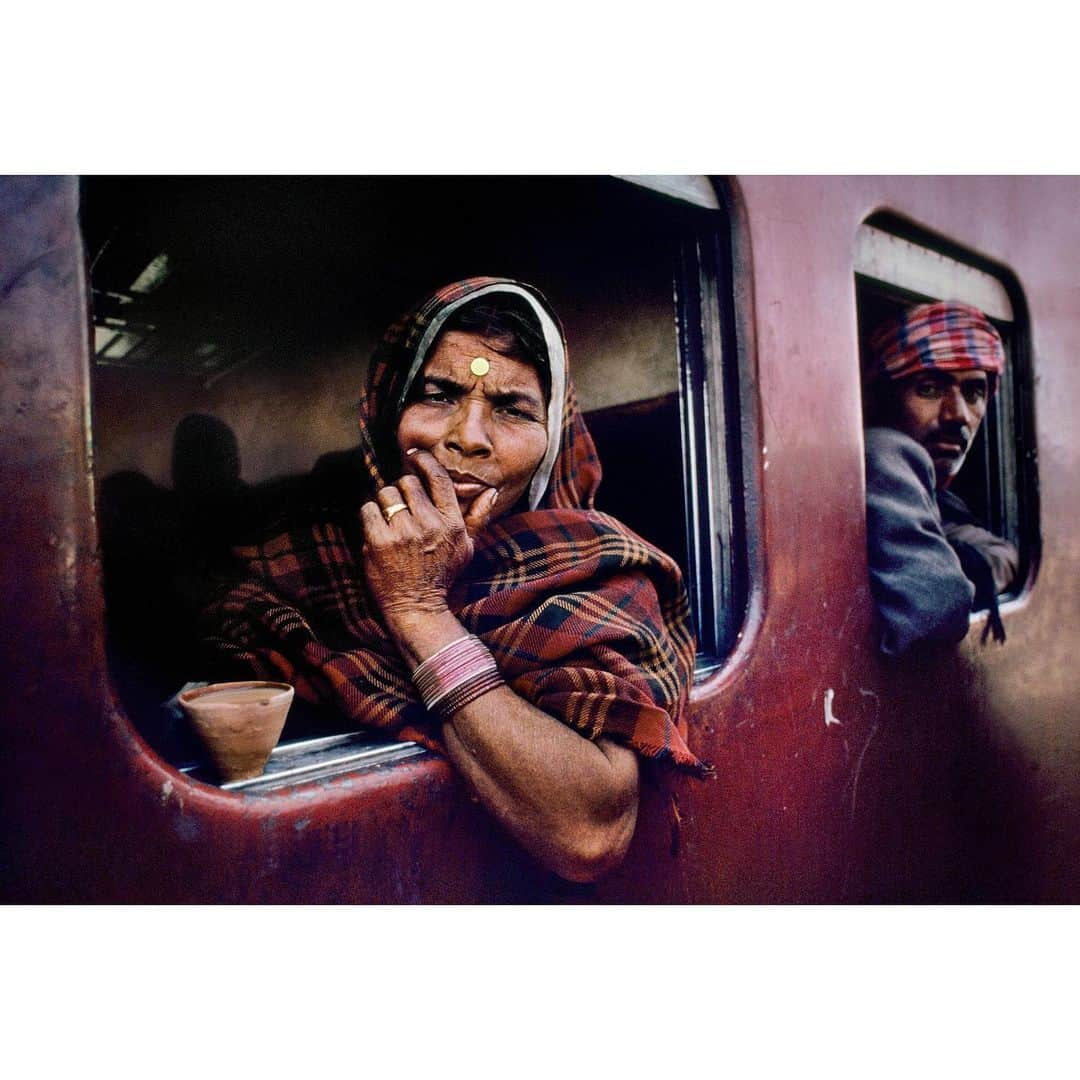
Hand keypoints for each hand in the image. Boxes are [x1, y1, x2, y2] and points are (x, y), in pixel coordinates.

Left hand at [360, 450, 499, 621]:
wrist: (417, 606)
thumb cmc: (442, 575)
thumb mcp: (466, 547)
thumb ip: (477, 518)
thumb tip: (490, 491)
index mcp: (451, 523)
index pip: (438, 478)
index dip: (424, 461)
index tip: (415, 457)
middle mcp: (429, 525)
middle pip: (407, 482)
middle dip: (402, 490)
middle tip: (401, 505)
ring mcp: (403, 533)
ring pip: (386, 493)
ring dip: (385, 502)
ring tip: (390, 519)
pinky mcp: (378, 541)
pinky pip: (368, 510)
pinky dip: (370, 516)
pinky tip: (377, 529)